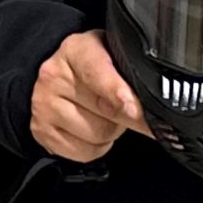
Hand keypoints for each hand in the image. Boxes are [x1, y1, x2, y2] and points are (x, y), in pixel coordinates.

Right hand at [30, 30, 149, 162]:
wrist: (60, 80)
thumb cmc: (94, 68)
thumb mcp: (114, 57)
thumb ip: (134, 75)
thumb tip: (160, 112)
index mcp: (76, 49)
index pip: (96, 71)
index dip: (117, 90)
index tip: (132, 106)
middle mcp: (54, 75)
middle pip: (106, 109)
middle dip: (128, 114)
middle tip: (131, 107)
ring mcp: (44, 105)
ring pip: (98, 134)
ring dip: (111, 131)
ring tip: (105, 115)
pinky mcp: (42, 132)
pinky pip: (85, 152)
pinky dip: (96, 146)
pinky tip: (91, 128)